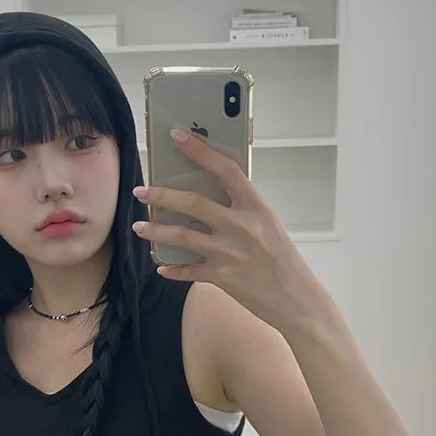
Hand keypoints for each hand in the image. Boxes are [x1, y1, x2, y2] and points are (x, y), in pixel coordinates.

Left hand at [132, 130, 303, 332]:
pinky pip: (189, 270)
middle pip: (193, 203)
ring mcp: (229, 253)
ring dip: (157, 230)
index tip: (177, 136)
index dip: (199, 150)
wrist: (296, 299)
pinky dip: (173, 269)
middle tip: (142, 190)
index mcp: (255, 206)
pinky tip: (161, 265)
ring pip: (183, 235)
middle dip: (162, 194)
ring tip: (139, 226)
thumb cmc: (283, 260)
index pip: (224, 168)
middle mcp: (240, 226)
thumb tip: (211, 194)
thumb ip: (242, 208)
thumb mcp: (268, 223)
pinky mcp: (222, 278)